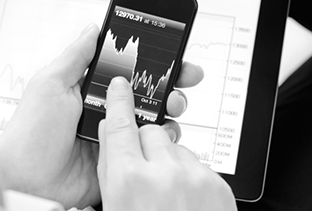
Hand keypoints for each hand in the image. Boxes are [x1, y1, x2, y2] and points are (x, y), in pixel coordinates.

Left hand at [0, 24, 203, 208]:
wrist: (26, 177)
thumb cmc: (31, 131)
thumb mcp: (51, 83)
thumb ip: (76, 56)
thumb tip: (93, 30)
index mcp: (91, 90)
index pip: (130, 71)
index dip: (154, 65)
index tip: (174, 61)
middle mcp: (106, 111)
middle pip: (148, 94)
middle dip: (171, 87)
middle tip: (181, 85)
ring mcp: (115, 136)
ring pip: (153, 120)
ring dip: (169, 113)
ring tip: (169, 109)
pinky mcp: (120, 159)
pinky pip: (147, 148)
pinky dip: (160, 142)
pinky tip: (158, 136)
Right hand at [97, 77, 236, 210]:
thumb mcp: (114, 205)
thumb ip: (109, 167)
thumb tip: (110, 134)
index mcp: (130, 179)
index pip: (121, 124)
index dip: (119, 101)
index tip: (120, 87)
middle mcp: (164, 173)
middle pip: (151, 132)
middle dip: (144, 144)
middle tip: (142, 171)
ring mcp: (195, 177)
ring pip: (175, 147)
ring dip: (168, 161)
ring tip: (166, 192)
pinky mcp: (218, 183)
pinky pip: (197, 163)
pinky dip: (188, 174)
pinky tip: (183, 198)